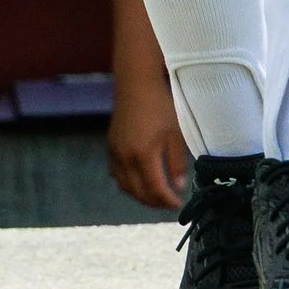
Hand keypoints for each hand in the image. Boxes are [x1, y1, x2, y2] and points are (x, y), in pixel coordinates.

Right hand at [105, 72, 189, 210]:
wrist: (136, 84)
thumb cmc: (159, 105)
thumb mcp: (175, 133)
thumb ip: (176, 163)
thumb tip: (178, 186)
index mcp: (143, 154)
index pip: (154, 189)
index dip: (166, 201)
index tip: (177, 204)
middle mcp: (125, 158)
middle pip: (138, 192)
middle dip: (154, 202)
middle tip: (167, 204)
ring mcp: (115, 153)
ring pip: (124, 186)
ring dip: (140, 196)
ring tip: (155, 196)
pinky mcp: (110, 147)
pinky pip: (116, 174)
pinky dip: (127, 184)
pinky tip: (139, 181)